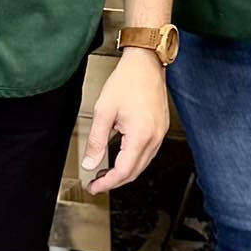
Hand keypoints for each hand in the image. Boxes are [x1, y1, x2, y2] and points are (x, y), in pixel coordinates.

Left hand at [82, 49, 169, 193]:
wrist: (146, 63)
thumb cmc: (127, 81)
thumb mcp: (104, 111)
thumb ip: (96, 140)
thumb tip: (90, 163)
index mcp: (141, 135)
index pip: (123, 172)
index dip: (107, 183)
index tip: (93, 186)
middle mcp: (154, 138)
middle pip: (134, 172)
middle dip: (114, 181)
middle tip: (96, 183)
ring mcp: (159, 134)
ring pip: (142, 164)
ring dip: (124, 172)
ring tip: (105, 172)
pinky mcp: (160, 128)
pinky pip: (147, 153)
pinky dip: (133, 160)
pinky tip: (120, 156)